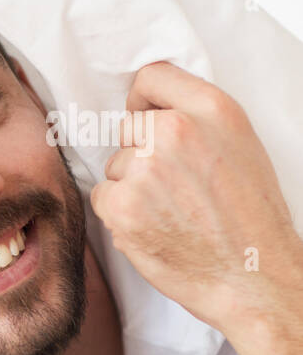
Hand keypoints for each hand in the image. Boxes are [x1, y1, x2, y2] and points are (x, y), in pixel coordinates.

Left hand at [90, 62, 301, 328]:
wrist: (252, 276)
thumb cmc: (250, 216)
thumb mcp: (238, 145)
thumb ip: (196, 119)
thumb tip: (149, 110)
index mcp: (211, 109)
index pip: (151, 77)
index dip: (145, 102)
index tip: (149, 121)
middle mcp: (174, 132)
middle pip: (128, 128)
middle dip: (141, 153)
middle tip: (175, 185)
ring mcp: (143, 168)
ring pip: (115, 166)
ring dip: (131, 187)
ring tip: (172, 211)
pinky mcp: (121, 205)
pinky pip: (102, 196)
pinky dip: (120, 214)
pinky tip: (154, 227)